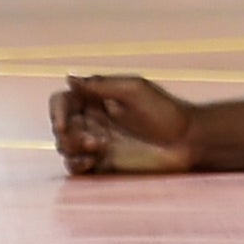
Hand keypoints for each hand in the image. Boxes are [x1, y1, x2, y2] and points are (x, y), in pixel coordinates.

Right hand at [48, 75, 200, 174]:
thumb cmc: (166, 112)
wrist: (187, 142)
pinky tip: (91, 162)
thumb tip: (69, 77)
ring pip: (64, 145)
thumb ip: (101, 84)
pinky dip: (76, 164)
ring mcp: (95, 142)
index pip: (63, 101)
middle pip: (60, 125)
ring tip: (101, 147)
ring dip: (74, 148)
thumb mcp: (135, 91)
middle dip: (70, 133)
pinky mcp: (100, 163)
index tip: (62, 123)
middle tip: (95, 141)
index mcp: (98, 98)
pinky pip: (73, 165)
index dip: (56, 111)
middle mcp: (93, 119)